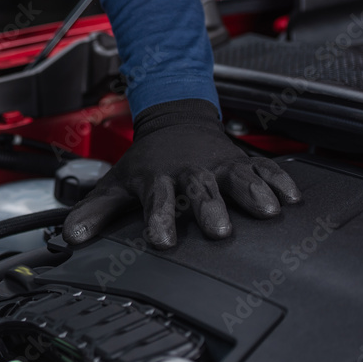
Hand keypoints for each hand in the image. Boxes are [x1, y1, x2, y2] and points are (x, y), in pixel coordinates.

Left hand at [63, 99, 300, 248]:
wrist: (174, 121)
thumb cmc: (146, 162)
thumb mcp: (117, 184)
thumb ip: (96, 212)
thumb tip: (71, 237)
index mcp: (158, 179)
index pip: (157, 200)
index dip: (159, 219)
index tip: (162, 240)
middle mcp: (190, 172)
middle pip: (200, 190)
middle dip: (209, 208)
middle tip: (219, 230)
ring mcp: (219, 165)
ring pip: (236, 176)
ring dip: (251, 192)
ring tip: (267, 212)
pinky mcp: (243, 161)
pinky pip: (264, 168)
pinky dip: (279, 180)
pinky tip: (291, 197)